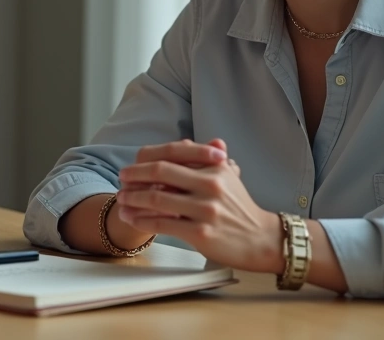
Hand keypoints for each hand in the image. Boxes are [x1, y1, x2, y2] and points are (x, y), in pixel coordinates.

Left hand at [115, 142, 281, 273]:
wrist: (261, 239)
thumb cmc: (240, 208)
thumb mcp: (228, 177)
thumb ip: (208, 160)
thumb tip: (192, 144)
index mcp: (215, 167)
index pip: (173, 153)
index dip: (147, 158)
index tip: (133, 165)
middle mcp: (210, 184)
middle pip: (160, 172)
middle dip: (135, 175)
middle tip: (122, 179)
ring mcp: (205, 209)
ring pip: (157, 198)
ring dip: (133, 199)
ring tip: (122, 200)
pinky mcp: (199, 232)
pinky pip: (162, 223)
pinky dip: (142, 220)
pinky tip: (132, 219)